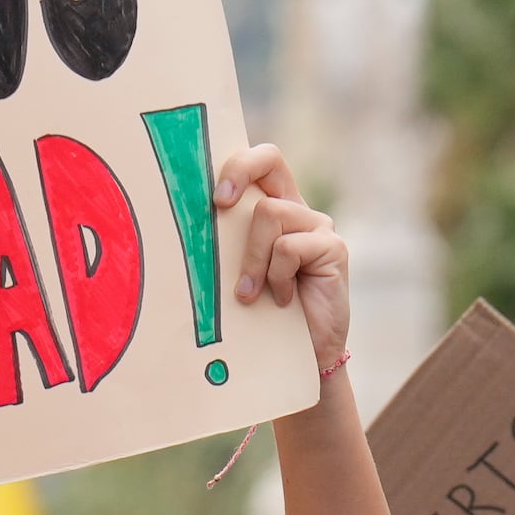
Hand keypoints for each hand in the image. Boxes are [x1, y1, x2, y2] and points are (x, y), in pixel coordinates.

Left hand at [215, 143, 353, 377]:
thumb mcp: (237, 272)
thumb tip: (180, 226)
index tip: (214, 195)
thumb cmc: (262, 314)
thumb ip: (225, 246)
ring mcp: (317, 227)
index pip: (259, 161)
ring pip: (269, 214)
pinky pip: (289, 247)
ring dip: (252, 257)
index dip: (236, 164)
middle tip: (220, 204)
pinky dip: (276, 276)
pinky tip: (283, 300)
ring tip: (250, 293)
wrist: (302, 355)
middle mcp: (297, 209)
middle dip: (239, 172)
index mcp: (272, 208)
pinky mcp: (333, 248)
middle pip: (269, 159)